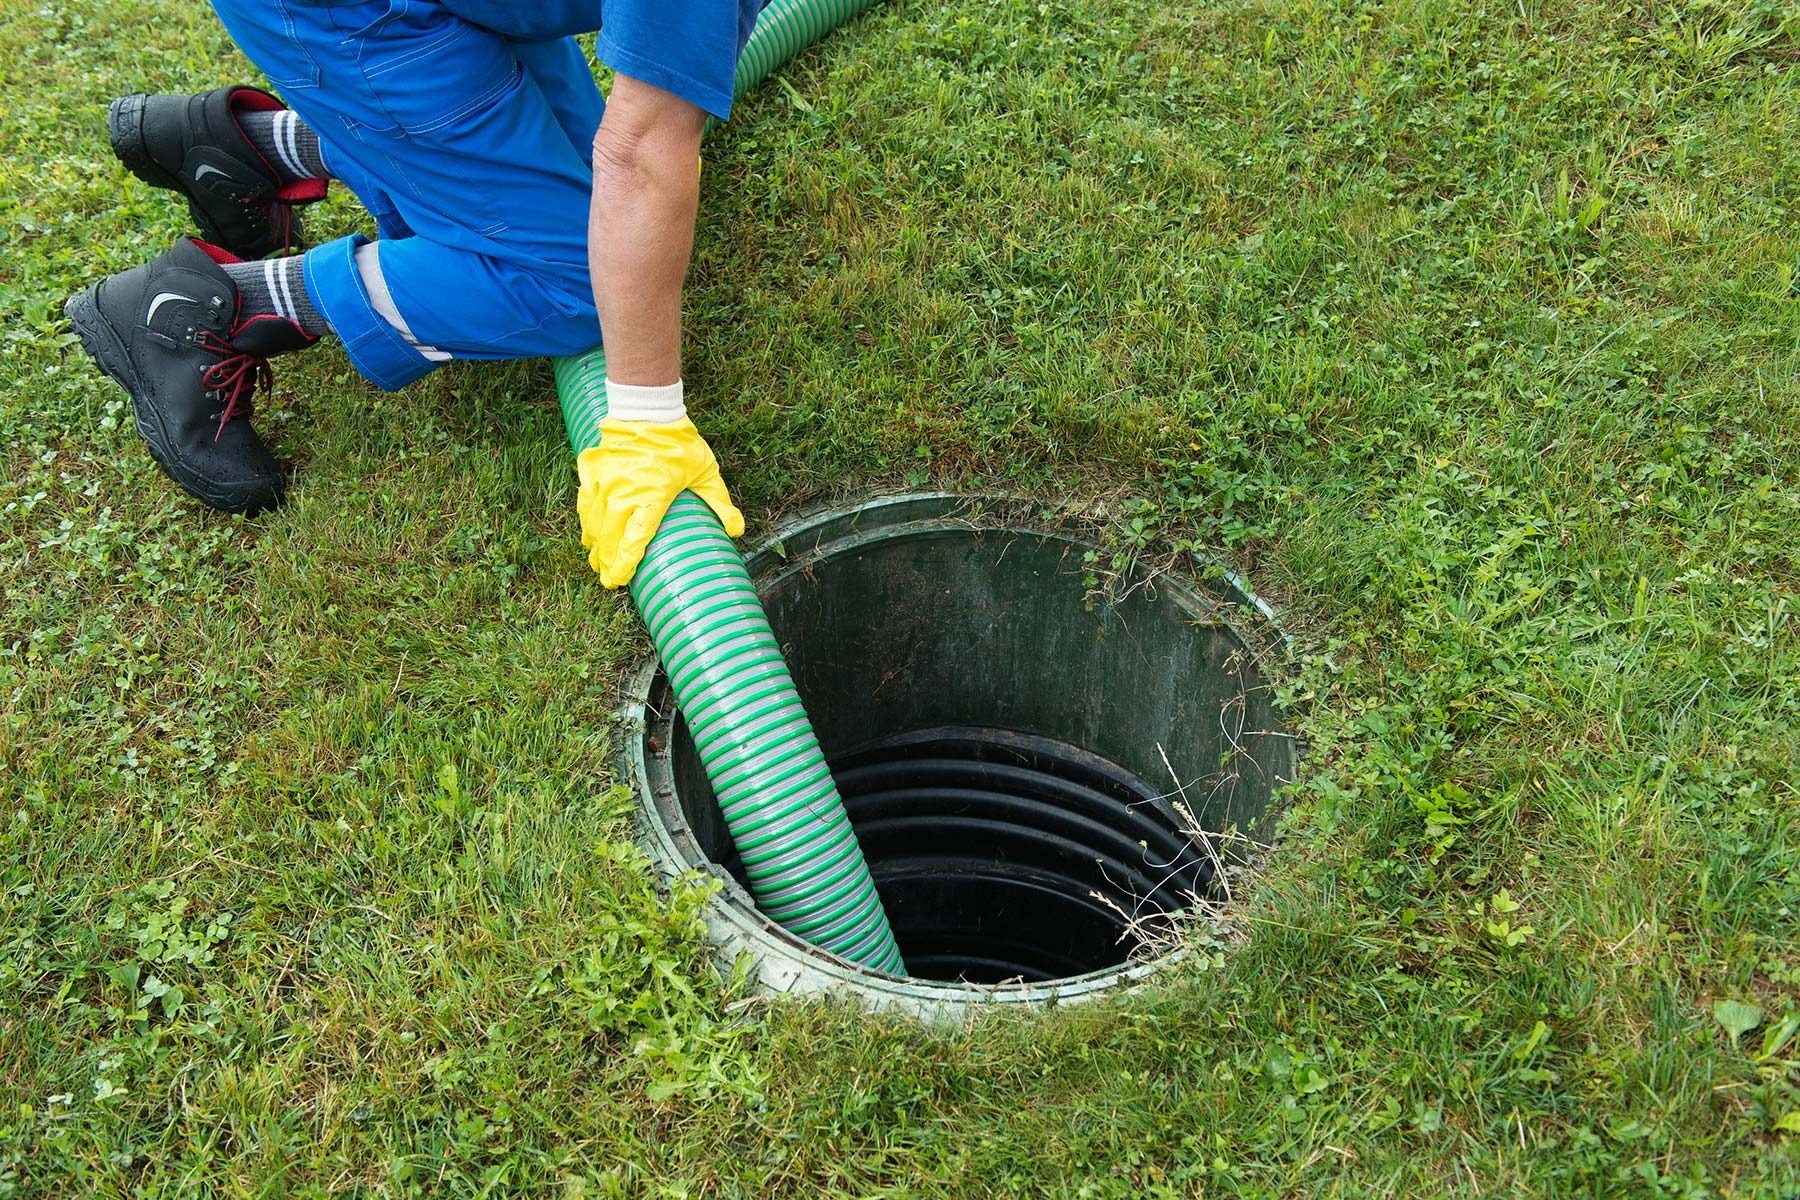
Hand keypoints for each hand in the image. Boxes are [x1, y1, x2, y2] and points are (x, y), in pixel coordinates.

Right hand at [576, 415, 743, 587]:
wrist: (648, 409)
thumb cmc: (678, 443)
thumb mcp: (705, 473)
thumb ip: (719, 503)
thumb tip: (737, 531)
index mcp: (651, 498)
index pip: (633, 541)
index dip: (624, 564)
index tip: (618, 580)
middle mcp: (622, 493)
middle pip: (609, 537)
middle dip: (606, 561)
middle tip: (607, 579)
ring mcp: (604, 482)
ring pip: (593, 522)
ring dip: (594, 544)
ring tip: (596, 561)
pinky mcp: (593, 471)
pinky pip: (585, 501)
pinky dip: (586, 519)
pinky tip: (589, 531)